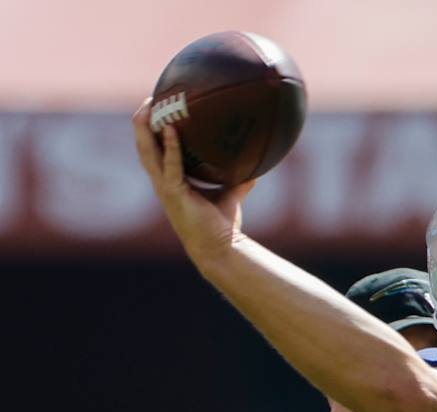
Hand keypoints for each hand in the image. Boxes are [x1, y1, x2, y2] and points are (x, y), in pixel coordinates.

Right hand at [131, 99, 253, 265]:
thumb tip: (256, 167)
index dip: (151, 131)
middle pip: (143, 146)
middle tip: (148, 100)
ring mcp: (165, 188)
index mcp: (170, 181)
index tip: (156, 109)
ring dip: (146, 129)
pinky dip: (171, 147)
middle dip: (142, 123)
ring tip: (150, 107)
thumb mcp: (231, 195)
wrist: (221, 249)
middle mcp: (163, 182)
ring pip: (147, 153)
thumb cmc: (221, 225)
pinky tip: (173, 130)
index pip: (155, 151)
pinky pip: (170, 166)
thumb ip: (239, 180)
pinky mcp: (174, 195)